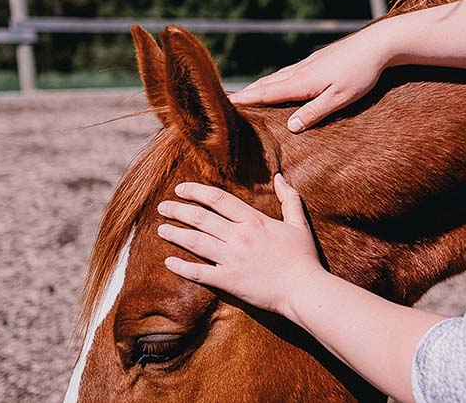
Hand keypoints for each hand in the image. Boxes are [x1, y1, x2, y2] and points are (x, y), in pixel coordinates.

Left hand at [157, 173, 325, 316]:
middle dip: (178, 210)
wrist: (304, 289)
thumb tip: (280, 177)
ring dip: (175, 234)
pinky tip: (169, 262)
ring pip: (195, 242)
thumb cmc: (304, 257)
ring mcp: (232, 259)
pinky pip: (199, 273)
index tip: (181, 189)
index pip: (218, 200)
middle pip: (200, 218)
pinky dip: (182, 267)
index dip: (196, 192)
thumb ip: (289, 198)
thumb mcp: (299, 222)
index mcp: (254, 221)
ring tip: (161, 229)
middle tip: (163, 207)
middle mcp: (239, 237)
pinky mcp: (228, 281)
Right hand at [228, 27, 392, 131]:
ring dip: (260, 86)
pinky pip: (289, 72)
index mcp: (302, 82)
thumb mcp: (339, 98)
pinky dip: (275, 79)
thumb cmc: (361, 73)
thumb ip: (315, 113)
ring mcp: (308, 63)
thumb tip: (290, 127)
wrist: (377, 44)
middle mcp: (300, 71)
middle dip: (247, 94)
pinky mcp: (317, 60)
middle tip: (227, 103)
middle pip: (267, 84)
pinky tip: (278, 82)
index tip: (225, 105)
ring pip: (277, 76)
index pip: (266, 93)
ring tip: (247, 95)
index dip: (246, 100)